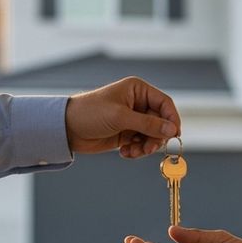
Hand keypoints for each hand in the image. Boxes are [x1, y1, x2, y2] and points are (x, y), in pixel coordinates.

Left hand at [65, 76, 179, 157]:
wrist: (67, 128)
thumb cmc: (90, 113)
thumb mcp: (121, 117)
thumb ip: (148, 124)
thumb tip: (172, 130)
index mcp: (138, 90)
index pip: (165, 103)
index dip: (172, 119)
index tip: (175, 135)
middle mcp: (137, 103)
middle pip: (161, 123)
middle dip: (156, 138)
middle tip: (148, 149)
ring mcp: (132, 119)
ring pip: (152, 136)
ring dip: (146, 147)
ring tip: (133, 151)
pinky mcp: (126, 134)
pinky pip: (141, 144)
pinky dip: (137, 150)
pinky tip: (125, 152)